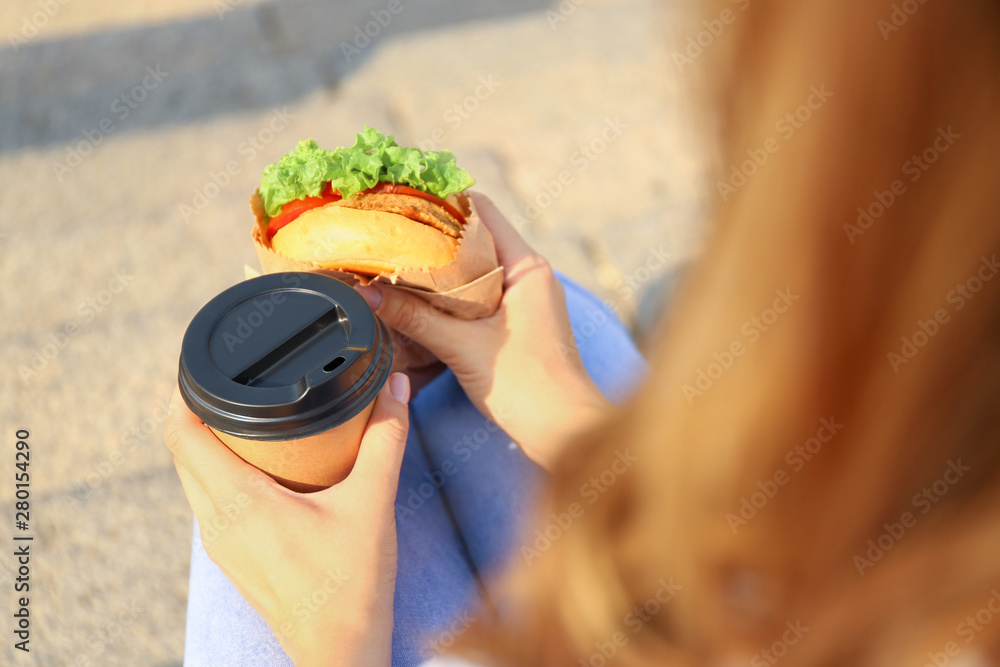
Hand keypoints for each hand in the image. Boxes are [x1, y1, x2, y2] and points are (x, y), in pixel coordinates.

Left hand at [164, 374, 410, 666]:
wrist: (341, 652)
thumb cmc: (350, 586)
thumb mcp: (372, 502)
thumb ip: (386, 439)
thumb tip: (397, 386)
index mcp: (237, 502)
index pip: (180, 435)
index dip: (181, 392)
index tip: (200, 364)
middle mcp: (217, 522)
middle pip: (182, 452)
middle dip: (197, 411)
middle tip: (229, 379)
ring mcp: (222, 544)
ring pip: (194, 479)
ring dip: (209, 443)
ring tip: (244, 413)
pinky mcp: (235, 556)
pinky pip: (212, 501)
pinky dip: (224, 472)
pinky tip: (261, 464)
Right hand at [356, 192, 609, 469]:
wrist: (564, 433)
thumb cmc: (528, 389)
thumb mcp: (462, 347)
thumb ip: (415, 317)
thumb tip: (369, 293)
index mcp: (527, 267)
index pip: (482, 212)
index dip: (441, 203)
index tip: (401, 203)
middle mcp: (530, 276)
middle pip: (476, 239)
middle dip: (434, 238)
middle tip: (388, 236)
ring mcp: (526, 301)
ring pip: (477, 270)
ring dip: (441, 270)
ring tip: (395, 265)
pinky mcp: (519, 325)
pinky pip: (481, 297)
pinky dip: (453, 297)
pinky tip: (421, 303)